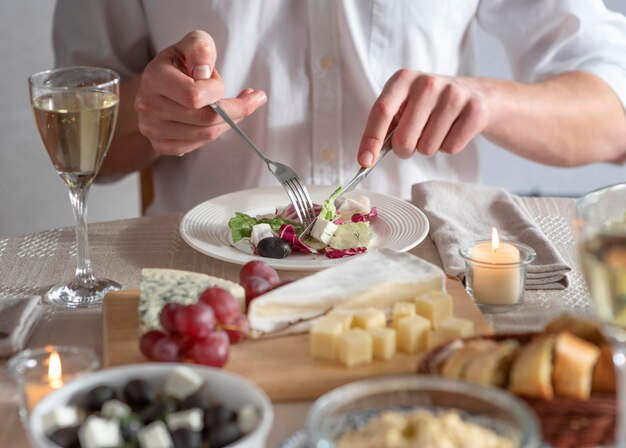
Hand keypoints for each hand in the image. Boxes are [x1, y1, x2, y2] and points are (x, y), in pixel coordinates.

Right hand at [134, 30, 266, 156]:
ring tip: (235, 108)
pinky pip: (198, 146)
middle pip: (206, 119)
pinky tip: (219, 120)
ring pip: (207, 135)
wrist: (159, 85)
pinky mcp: (161, 144)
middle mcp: (149, 106)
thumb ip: (200, 49)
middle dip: (234, 109)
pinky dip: (214, 133)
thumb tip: (204, 72)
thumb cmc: (180, 64)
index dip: (217, 91)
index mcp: (155, 78)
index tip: (220, 82)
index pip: (195, 96)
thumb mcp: (192, 44)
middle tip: (251, 99)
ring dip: (229, 122)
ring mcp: (153, 128)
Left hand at [357, 69, 488, 165]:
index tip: (364, 161)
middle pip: (404, 139)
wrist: (473, 94)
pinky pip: (450, 148)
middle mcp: (428, 83)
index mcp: (403, 79)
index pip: (382, 111)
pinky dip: (448, 147)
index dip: (371, 139)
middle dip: (404, 150)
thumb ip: (384, 128)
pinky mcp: (474, 110)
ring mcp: (453, 94)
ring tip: (436, 129)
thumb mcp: (403, 106)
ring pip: (427, 148)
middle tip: (413, 141)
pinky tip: (452, 130)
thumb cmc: (427, 106)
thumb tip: (366, 159)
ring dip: (429, 148)